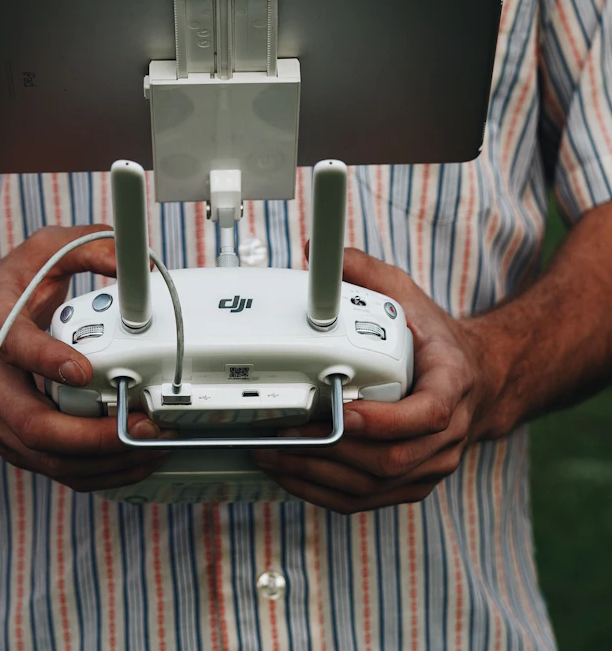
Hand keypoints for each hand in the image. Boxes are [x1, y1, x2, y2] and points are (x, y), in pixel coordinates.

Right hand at [0, 225, 172, 490]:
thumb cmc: (4, 293)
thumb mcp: (41, 251)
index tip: (84, 369)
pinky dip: (94, 472)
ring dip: (101, 460)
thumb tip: (138, 263)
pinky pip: (52, 468)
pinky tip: (132, 461)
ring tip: (149, 446)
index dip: (46, 359)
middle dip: (90, 434)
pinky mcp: (10, 441)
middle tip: (139, 424)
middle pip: (31, 422)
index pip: (12, 344)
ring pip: (44, 456)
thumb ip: (88, 246)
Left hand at [251, 248, 499, 513]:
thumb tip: (317, 254)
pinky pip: (368, 500)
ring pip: (375, 486)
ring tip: (275, 456)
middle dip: (332, 451)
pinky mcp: (411, 483)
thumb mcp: (408, 295)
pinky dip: (326, 493)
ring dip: (320, 476)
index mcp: (452, 386)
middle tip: (285, 435)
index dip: (386, 420)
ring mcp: (431, 465)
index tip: (346, 411)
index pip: (429, 414)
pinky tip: (292, 476)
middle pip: (392, 460)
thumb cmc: (437, 340)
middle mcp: (447, 435)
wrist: (478, 380)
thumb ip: (366, 273)